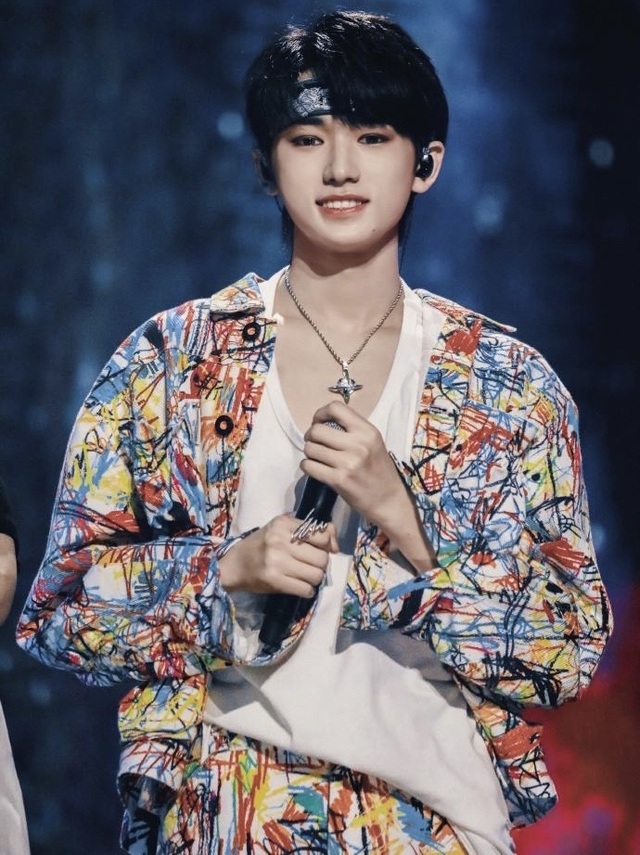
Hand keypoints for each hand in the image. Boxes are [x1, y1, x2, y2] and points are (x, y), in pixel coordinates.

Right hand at [218, 514, 337, 596]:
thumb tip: (335, 543)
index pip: (322, 535)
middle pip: (321, 557)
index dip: (328, 545)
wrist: (233, 565)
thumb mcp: (281, 530)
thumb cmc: (260, 545)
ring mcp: (276, 561)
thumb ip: (307, 531)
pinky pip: (305, 589)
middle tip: (310, 565)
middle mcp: (280, 540)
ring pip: (316, 574)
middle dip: (320, 565)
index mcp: (283, 524)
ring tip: (304, 577)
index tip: (324, 550)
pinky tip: (299, 587)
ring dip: (314, 579)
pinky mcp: (274, 580)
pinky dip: (306, 590)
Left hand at [301, 400, 406, 527]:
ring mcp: (347, 463)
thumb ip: (351, 430)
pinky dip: (308, 466)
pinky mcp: (338, 480)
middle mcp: (358, 444)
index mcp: (367, 431)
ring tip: (318, 458)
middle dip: (311, 436)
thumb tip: (322, 422)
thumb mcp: (372, 443)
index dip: (320, 413)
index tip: (319, 423)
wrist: (389, 500)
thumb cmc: (379, 470)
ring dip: (310, 452)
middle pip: (317, 430)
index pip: (336, 408)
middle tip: (316, 443)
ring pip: (310, 448)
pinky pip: (309, 466)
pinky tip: (316, 468)